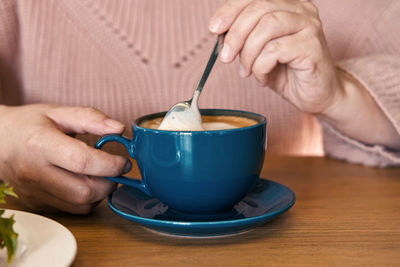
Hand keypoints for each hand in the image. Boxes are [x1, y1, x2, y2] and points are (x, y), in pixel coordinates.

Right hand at [0, 104, 130, 213]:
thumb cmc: (29, 124)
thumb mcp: (59, 112)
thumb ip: (91, 118)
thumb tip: (119, 128)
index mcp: (41, 144)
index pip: (82, 162)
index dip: (111, 164)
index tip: (125, 161)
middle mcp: (35, 173)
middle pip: (84, 191)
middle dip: (110, 182)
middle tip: (114, 169)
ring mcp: (34, 192)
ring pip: (81, 205)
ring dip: (100, 192)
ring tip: (99, 174)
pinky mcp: (37, 204)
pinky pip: (72, 209)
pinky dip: (87, 199)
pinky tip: (84, 182)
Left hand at [209, 0, 399, 148]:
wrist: (316, 95)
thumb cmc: (287, 73)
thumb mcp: (258, 52)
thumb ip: (243, 37)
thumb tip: (218, 30)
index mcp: (287, 5)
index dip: (230, 10)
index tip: (214, 29)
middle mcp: (301, 9)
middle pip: (259, 9)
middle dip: (235, 35)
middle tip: (226, 58)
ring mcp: (310, 26)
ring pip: (267, 27)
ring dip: (249, 53)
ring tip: (247, 72)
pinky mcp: (313, 46)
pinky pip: (275, 50)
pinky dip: (261, 67)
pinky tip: (263, 78)